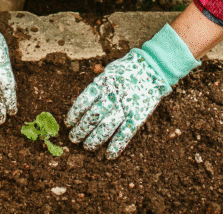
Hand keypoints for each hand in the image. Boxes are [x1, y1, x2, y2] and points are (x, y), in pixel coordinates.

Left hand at [66, 24, 198, 158]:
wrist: (154, 68)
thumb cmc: (128, 70)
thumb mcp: (109, 72)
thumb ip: (97, 86)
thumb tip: (82, 104)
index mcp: (103, 83)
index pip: (83, 101)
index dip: (74, 114)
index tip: (68, 123)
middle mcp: (112, 95)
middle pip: (92, 117)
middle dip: (81, 130)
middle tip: (74, 138)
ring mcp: (126, 106)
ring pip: (106, 128)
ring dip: (94, 140)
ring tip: (87, 147)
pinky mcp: (138, 116)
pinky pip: (125, 134)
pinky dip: (116, 146)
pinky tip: (109, 155)